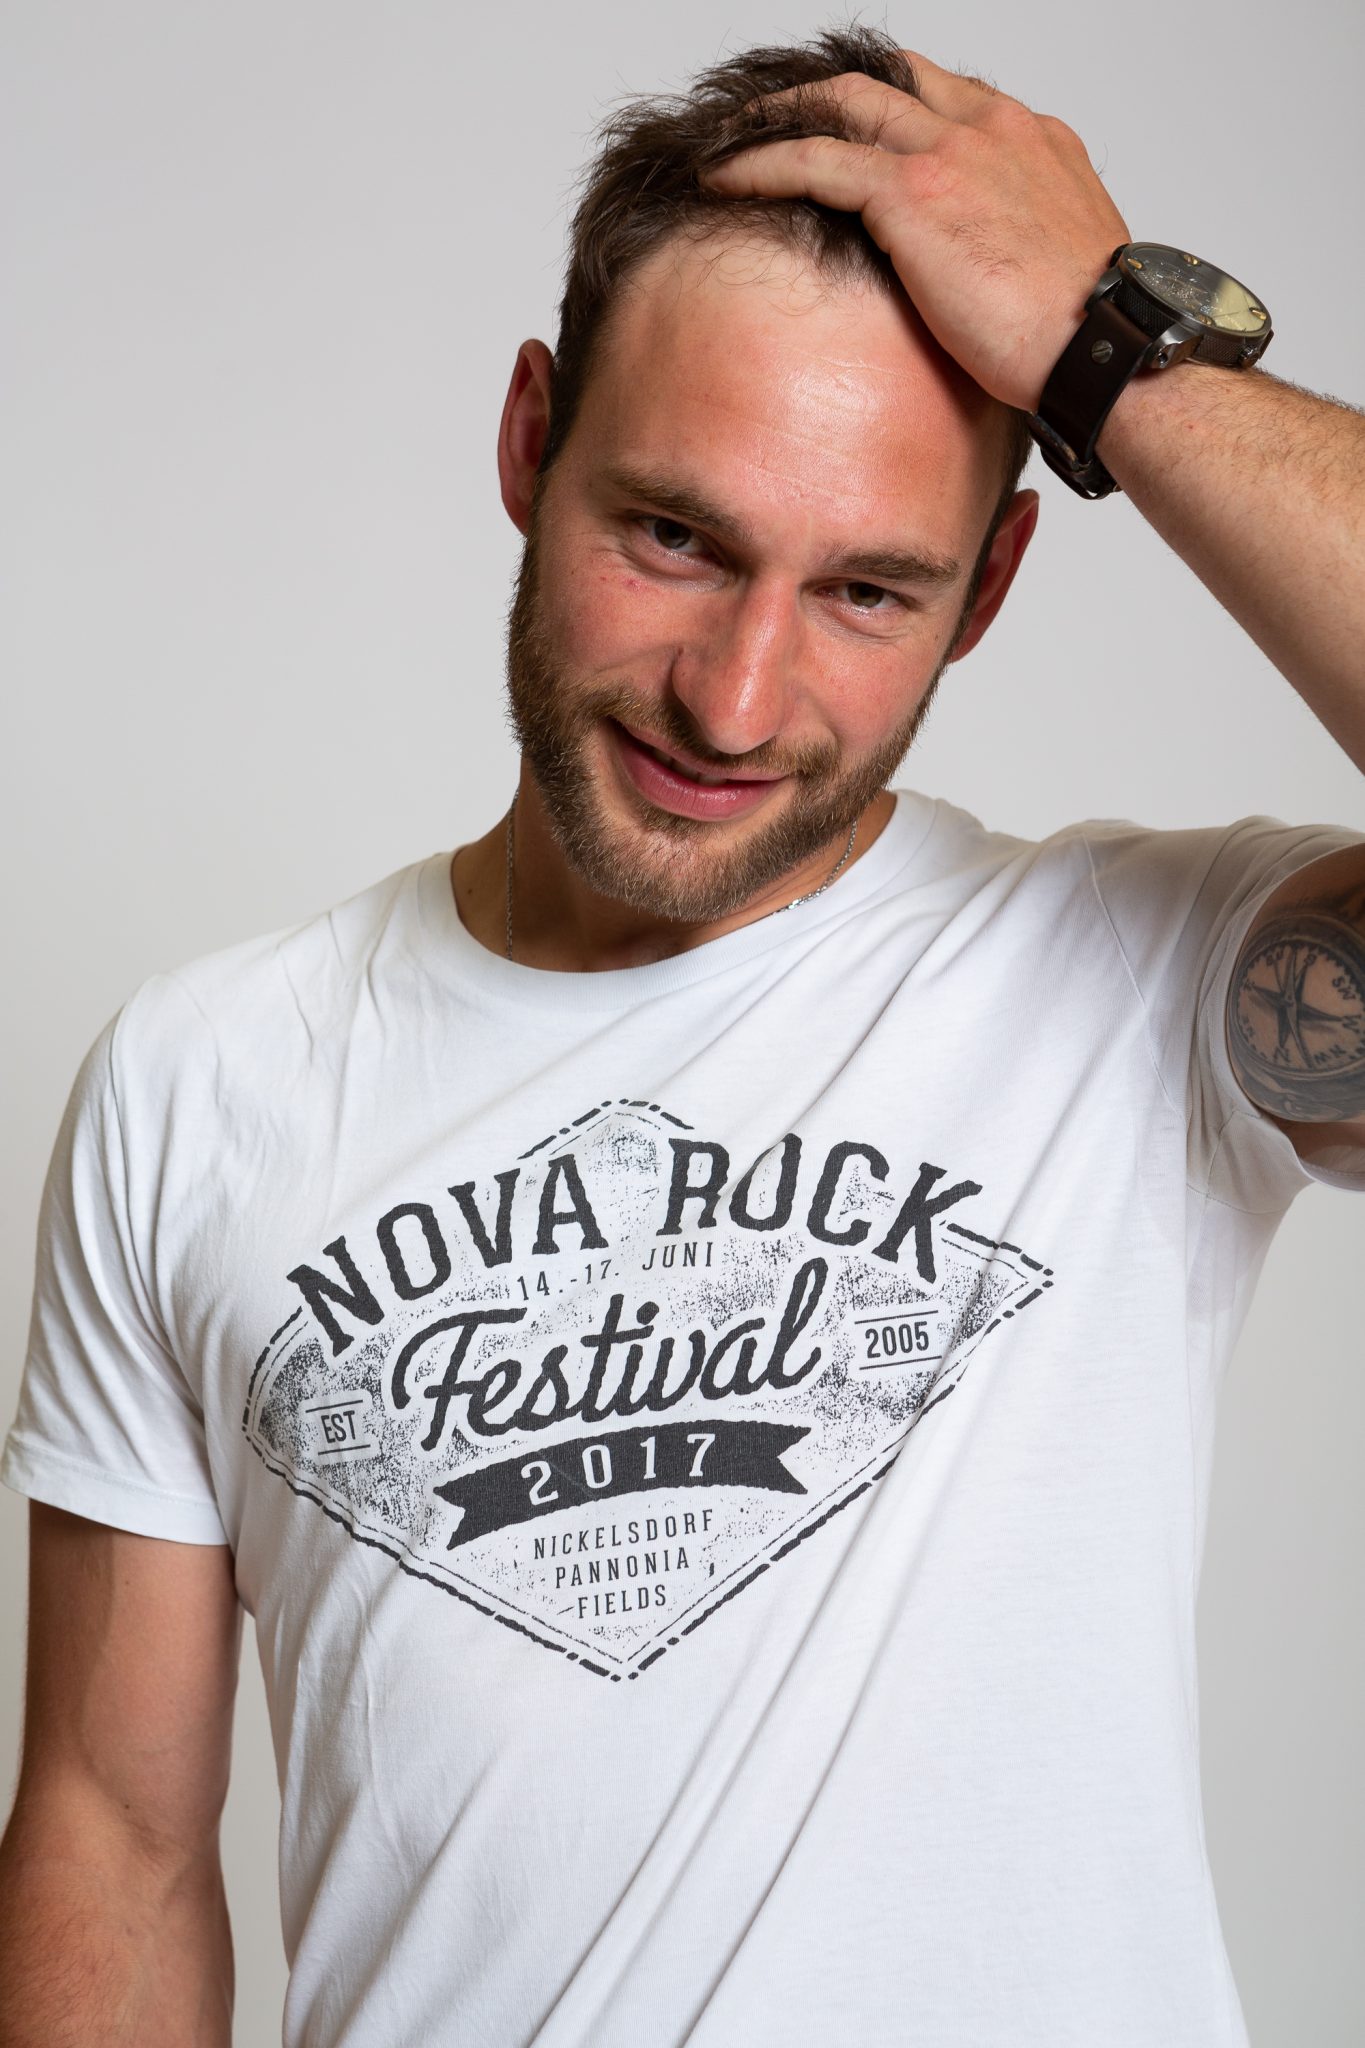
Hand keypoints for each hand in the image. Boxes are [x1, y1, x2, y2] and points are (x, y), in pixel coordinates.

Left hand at [700, 53, 1129, 414]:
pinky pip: (815, 159)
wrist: (1106, 347)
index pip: (950, 96)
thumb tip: (986, 289)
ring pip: (844, 103)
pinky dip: (761, 161)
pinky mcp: (912, 194)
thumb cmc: (1090, 335)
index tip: (858, 124)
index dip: (897, 103)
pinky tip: (724, 176)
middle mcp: (993, 129)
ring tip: (732, 135)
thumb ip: (1015, 250)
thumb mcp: (1057, 271)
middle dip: (829, 91)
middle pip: (892, 81)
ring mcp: (952, 153)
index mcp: (1034, 141)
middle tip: (778, 111)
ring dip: (782, 114)